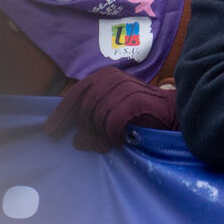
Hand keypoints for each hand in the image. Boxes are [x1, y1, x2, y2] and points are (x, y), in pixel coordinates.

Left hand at [43, 66, 177, 152]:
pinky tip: (118, 143)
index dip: (61, 114)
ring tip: (101, 147)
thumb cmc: (138, 111)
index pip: (75, 94)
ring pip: (97, 117)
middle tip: (80, 145)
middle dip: (81, 129)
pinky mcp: (135, 102)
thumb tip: (68, 132)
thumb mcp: (111, 105)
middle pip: (85, 108)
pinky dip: (112, 136)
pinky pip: (113, 123)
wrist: (171, 111)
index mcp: (103, 76)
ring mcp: (125, 88)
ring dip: (97, 136)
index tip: (51, 131)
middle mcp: (112, 78)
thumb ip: (91, 111)